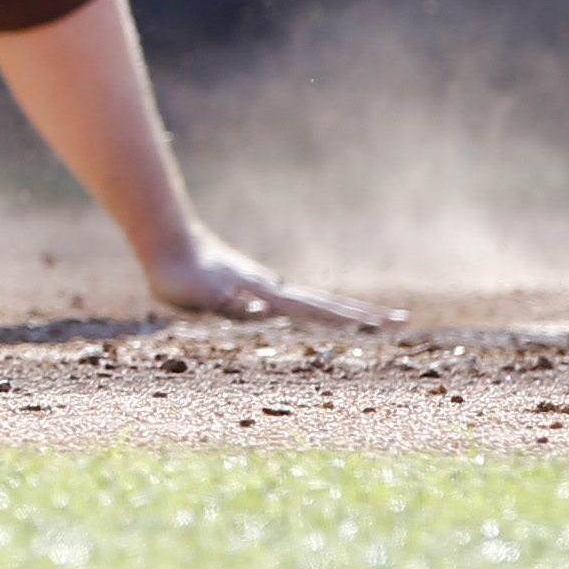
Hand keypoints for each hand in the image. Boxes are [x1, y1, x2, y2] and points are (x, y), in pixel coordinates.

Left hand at [146, 229, 402, 330]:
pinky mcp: (252, 289)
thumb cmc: (180, 275)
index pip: (321, 311)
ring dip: (343, 313)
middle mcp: (275, 291)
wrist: (167, 244)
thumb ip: (229, 301)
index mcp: (270, 296)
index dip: (354, 321)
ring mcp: (266, 288)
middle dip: (364, 316)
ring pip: (312, 302)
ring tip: (369, 322)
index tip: (391, 324)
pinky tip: (319, 318)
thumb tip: (258, 307)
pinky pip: (290, 304)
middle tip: (402, 322)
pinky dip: (314, 310)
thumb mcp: (202, 294)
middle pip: (327, 305)